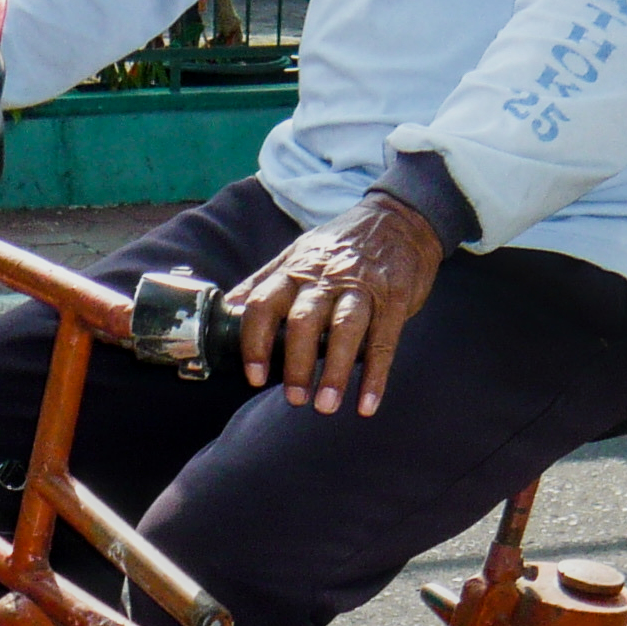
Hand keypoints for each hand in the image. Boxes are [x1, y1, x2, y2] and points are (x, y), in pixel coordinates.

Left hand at [232, 192, 444, 416]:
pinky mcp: (394, 299)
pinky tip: (367, 405)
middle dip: (296, 364)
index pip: (264, 304)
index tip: (254, 376)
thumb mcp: (298, 253)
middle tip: (294, 399)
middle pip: (304, 320)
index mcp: (296, 269)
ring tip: (326, 406)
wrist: (400, 219)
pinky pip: (384, 342)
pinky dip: (375, 376)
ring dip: (335, 371)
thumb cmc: (341, 245)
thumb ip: (264, 281)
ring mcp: (362, 287)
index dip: (255, 342)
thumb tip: (227, 308)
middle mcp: (325, 277)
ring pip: (344, 330)